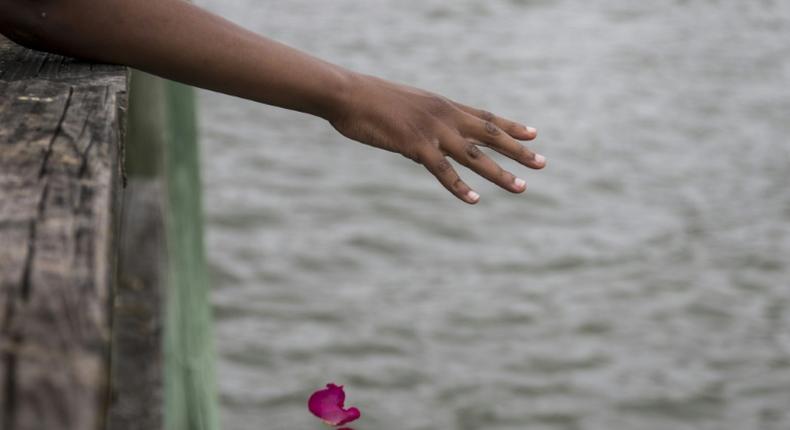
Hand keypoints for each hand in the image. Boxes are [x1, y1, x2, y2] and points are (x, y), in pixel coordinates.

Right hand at [329, 73, 544, 203]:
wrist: (348, 94)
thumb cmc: (371, 101)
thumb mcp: (405, 110)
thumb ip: (422, 127)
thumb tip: (427, 149)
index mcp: (443, 105)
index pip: (486, 117)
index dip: (511, 127)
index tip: (534, 134)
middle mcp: (445, 116)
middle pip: (491, 135)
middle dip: (519, 151)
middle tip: (542, 163)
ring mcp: (433, 130)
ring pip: (475, 156)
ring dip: (500, 173)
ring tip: (522, 187)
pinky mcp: (416, 145)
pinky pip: (443, 170)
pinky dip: (459, 187)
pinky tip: (474, 200)